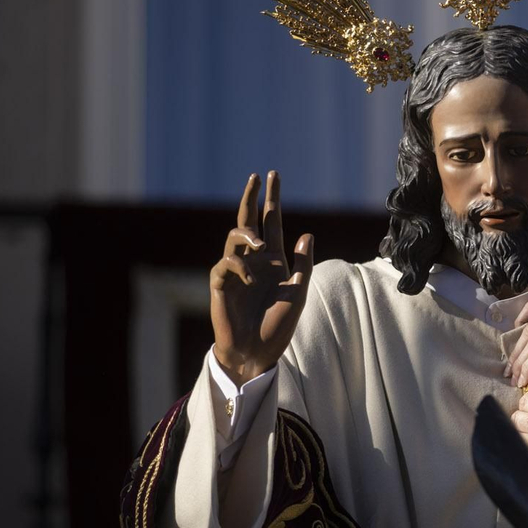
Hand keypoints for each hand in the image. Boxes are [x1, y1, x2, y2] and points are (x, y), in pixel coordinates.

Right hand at [210, 171, 313, 384]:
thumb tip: (307, 233)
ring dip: (248, 236)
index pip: (271, 222)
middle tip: (257, 177)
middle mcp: (253, 261)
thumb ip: (302, 264)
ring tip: (261, 244)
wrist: (258, 352)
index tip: (272, 175)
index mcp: (273, 260)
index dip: (271, 199)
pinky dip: (240, 267)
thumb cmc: (278, 325)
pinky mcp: (221, 284)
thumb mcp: (298, 293)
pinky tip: (251, 279)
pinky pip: (225, 264)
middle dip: (251, 198)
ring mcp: (236, 271)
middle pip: (248, 221)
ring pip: (235, 238)